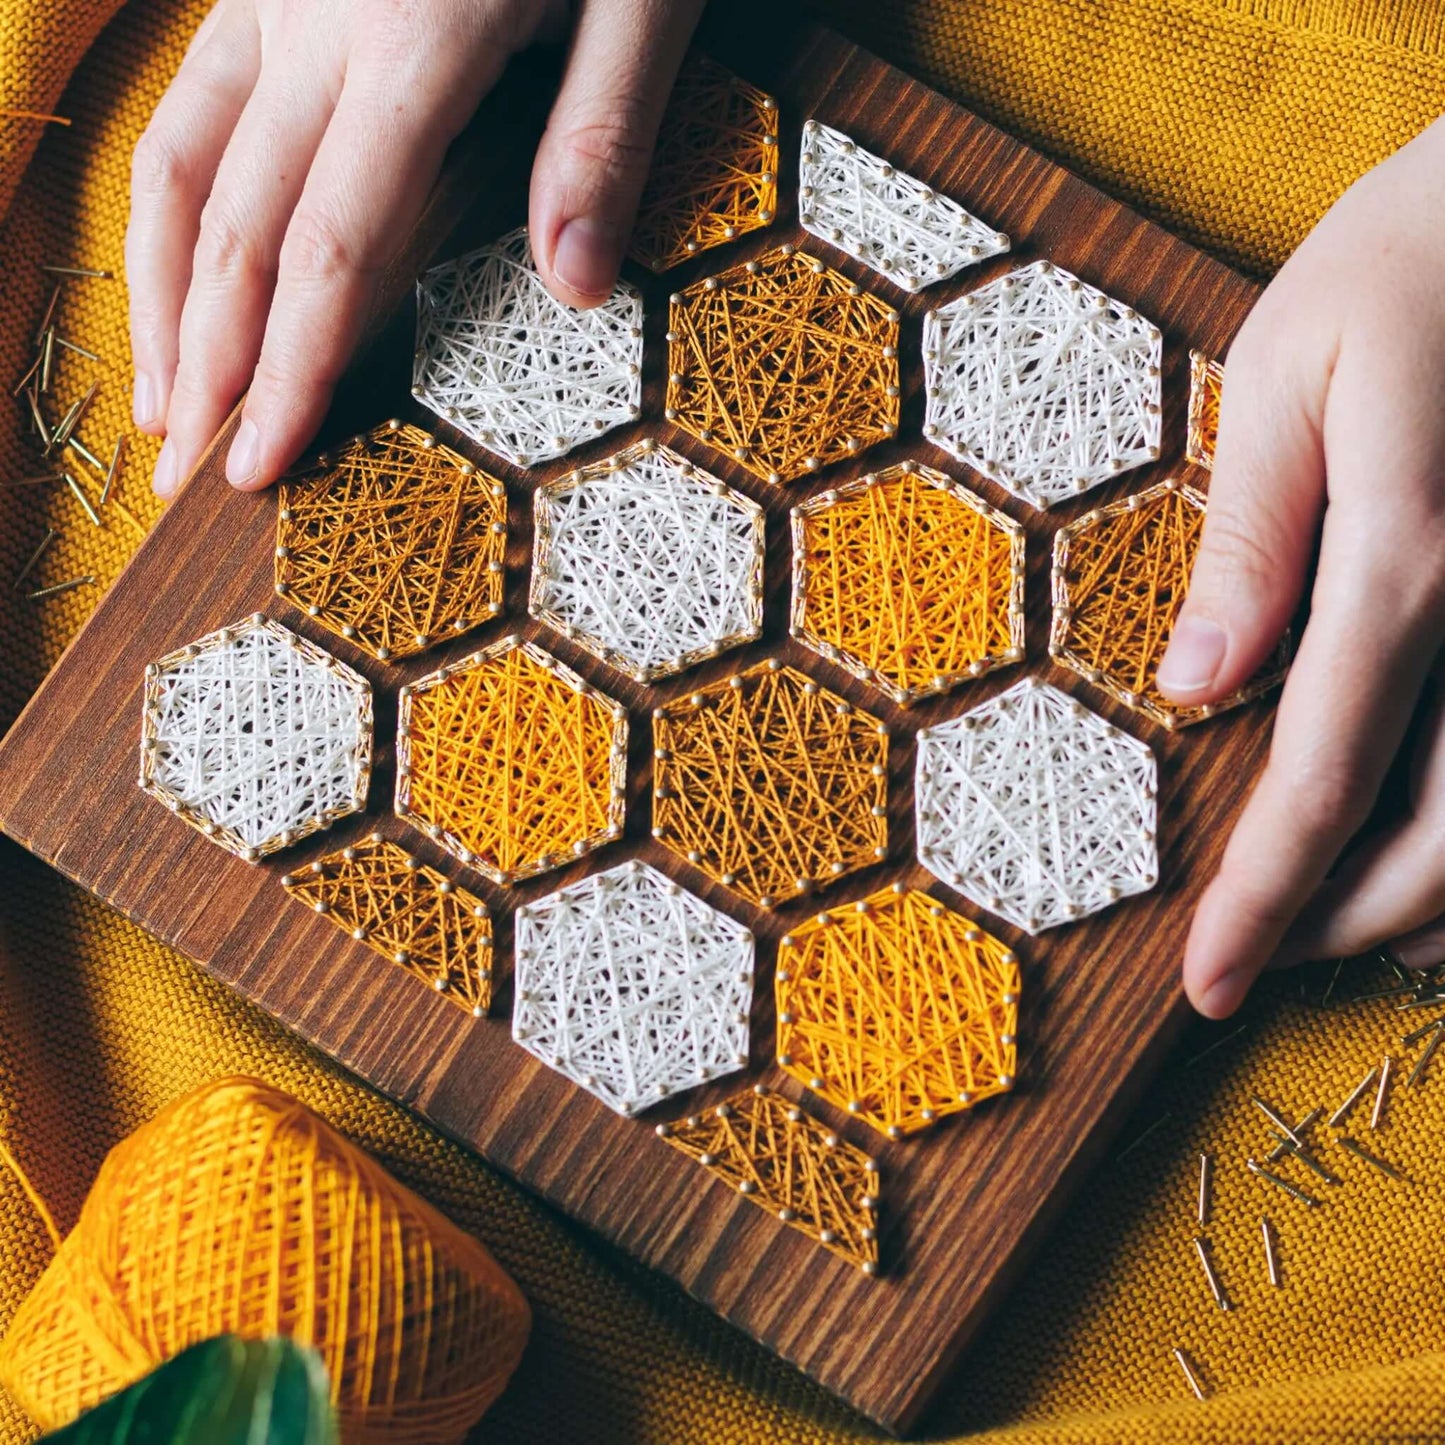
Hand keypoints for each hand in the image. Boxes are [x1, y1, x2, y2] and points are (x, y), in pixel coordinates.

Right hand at [126, 0, 702, 498]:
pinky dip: (166, 195)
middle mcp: (314, 23)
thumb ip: (600, 135)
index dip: (287, 371)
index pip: (331, 251)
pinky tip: (165, 260)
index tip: (258, 467)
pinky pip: (189, 96)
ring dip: (155, 291)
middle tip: (178, 482)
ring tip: (154, 400)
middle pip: (234, 226)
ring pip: (179, 159)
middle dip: (204, 364)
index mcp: (413, 43)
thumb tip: (576, 287)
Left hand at [1156, 116, 1444, 1016]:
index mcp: (1408, 561)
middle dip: (1340, 928)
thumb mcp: (1291, 376)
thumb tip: (1196, 688)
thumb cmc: (1408, 266)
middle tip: (1253, 965)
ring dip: (1427, 908)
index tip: (1205, 983)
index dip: (1260, 900)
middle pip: (1439, 842)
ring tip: (1338, 939)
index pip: (1322, 782)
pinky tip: (1435, 866)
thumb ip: (1251, 540)